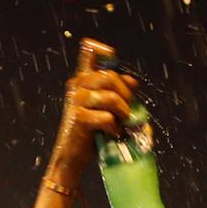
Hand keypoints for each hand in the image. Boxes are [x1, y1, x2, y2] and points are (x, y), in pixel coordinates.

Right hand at [44, 46, 136, 180]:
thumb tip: (133, 82)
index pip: (89, 51)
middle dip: (126, 95)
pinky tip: (112, 134)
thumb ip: (118, 93)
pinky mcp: (78, 118)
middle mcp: (77, 85)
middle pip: (110, 77)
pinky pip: (107, 118)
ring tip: (121, 124)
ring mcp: (76, 101)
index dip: (103, 50)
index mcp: (83, 79)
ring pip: (111, 98)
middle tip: (127, 111)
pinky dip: (114, 128)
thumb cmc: (92, 132)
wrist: (73, 157)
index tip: (113, 59)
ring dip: (122, 113)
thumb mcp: (107, 109)